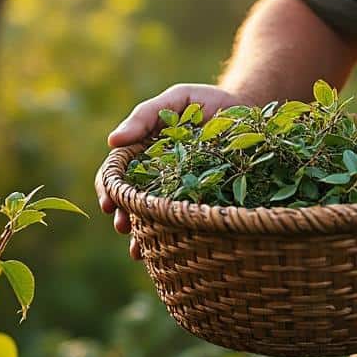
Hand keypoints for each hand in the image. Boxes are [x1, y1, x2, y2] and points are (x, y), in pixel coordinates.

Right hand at [97, 83, 249, 260]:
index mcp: (142, 153)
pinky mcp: (202, 202)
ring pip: (153, 218)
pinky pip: (185, 223)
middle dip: (123, 215)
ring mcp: (178, 191)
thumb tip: (112, 141)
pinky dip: (172, 240)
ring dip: (141, 236)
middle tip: (122, 225)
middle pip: (130, 201)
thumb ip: (145, 116)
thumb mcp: (175, 100)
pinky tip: (165, 256)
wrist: (247, 110)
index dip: (109, 189)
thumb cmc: (205, 103)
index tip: (108, 202)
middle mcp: (156, 176)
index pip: (116, 175)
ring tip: (137, 250)